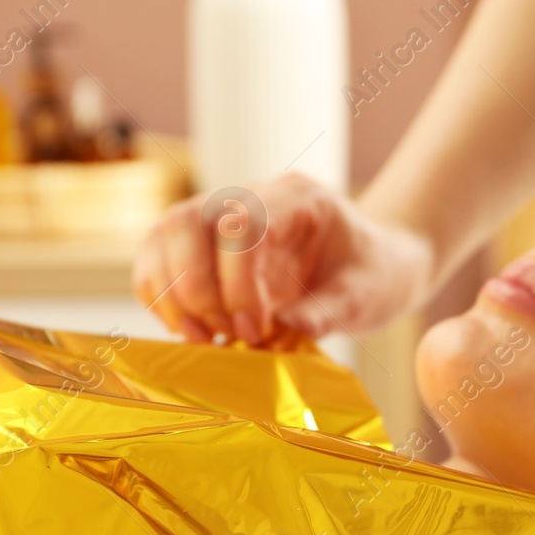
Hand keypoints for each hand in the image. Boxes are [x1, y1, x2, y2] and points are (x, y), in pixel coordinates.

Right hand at [133, 173, 434, 343]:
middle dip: (193, 287)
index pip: (241, 223)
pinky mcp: (204, 244)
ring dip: (169, 294)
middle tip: (221, 336)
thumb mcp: (368, 294)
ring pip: (164, 236)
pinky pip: (159, 260)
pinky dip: (162, 298)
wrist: (374, 262)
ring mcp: (221, 215)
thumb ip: (329, 311)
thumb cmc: (374, 273)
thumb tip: (284, 332)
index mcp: (296, 198)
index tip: (253, 330)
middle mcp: (250, 196)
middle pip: (187, 221)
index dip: (236, 281)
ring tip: (200, 339)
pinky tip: (191, 331)